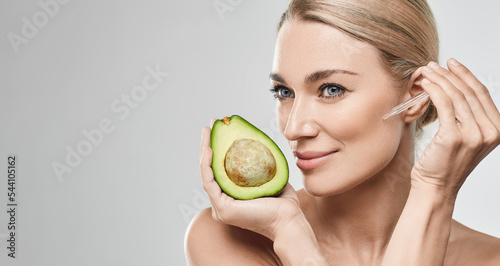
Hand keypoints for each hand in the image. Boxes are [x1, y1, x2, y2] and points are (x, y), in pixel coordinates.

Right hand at [199, 120, 302, 239]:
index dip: (218, 150)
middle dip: (208, 145)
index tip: (220, 130)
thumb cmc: (284, 204)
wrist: (289, 220)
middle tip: (210, 125)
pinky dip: (207, 164)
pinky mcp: (223, 208)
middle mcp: (223, 204)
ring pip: (207, 174)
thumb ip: (264, 166)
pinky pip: (210, 181)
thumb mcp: (271, 178)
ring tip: (207, 131)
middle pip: (211, 170)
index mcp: (232, 198)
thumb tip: (263, 147)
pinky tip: (209, 149)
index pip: (220, 171)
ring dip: (204, 151)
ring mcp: (221, 207)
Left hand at [411, 58, 499, 199]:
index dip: (466, 75)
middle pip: (468, 92)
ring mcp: (475, 134)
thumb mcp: (466, 136)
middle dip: (449, 74)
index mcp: (498, 129)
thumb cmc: (445, 162)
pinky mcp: (454, 136)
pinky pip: (444, 104)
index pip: (482, 93)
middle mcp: (490, 131)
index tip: (451, 64)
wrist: (436, 187)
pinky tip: (424, 84)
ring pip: (456, 95)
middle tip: (433, 65)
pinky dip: (433, 89)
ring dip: (439, 79)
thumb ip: (468, 115)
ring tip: (425, 72)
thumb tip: (454, 86)